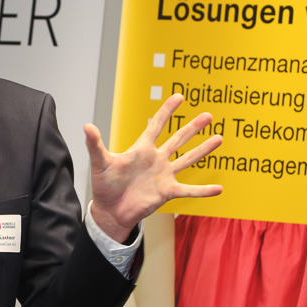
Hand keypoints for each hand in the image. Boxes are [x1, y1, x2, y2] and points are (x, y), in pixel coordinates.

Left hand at [85, 94, 221, 240]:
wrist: (110, 210)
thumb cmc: (104, 186)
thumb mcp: (100, 163)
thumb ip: (95, 145)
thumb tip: (86, 126)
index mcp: (141, 150)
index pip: (156, 125)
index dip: (167, 110)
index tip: (179, 96)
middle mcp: (156, 159)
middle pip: (178, 139)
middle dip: (193, 127)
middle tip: (209, 115)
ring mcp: (163, 175)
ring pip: (188, 159)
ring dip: (203, 150)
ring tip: (219, 138)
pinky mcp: (167, 192)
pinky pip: (189, 191)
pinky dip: (204, 191)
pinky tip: (219, 189)